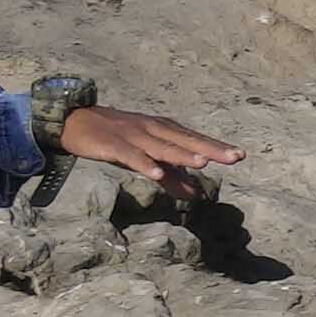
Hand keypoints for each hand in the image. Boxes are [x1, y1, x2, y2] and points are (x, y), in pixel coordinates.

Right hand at [47, 105, 240, 180]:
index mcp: (162, 130)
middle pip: (185, 141)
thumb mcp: (148, 156)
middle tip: (236, 157)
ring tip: (203, 163)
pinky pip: (131, 156)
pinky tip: (157, 174)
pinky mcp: (113, 145)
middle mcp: (152, 130)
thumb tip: (196, 195)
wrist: (74, 121)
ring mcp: (133, 136)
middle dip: (211, 148)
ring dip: (182, 155)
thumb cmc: (116, 138)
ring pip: (162, 147)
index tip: (241, 155)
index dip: (216, 147)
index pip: (194, 139)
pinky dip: (144, 164)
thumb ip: (172, 176)